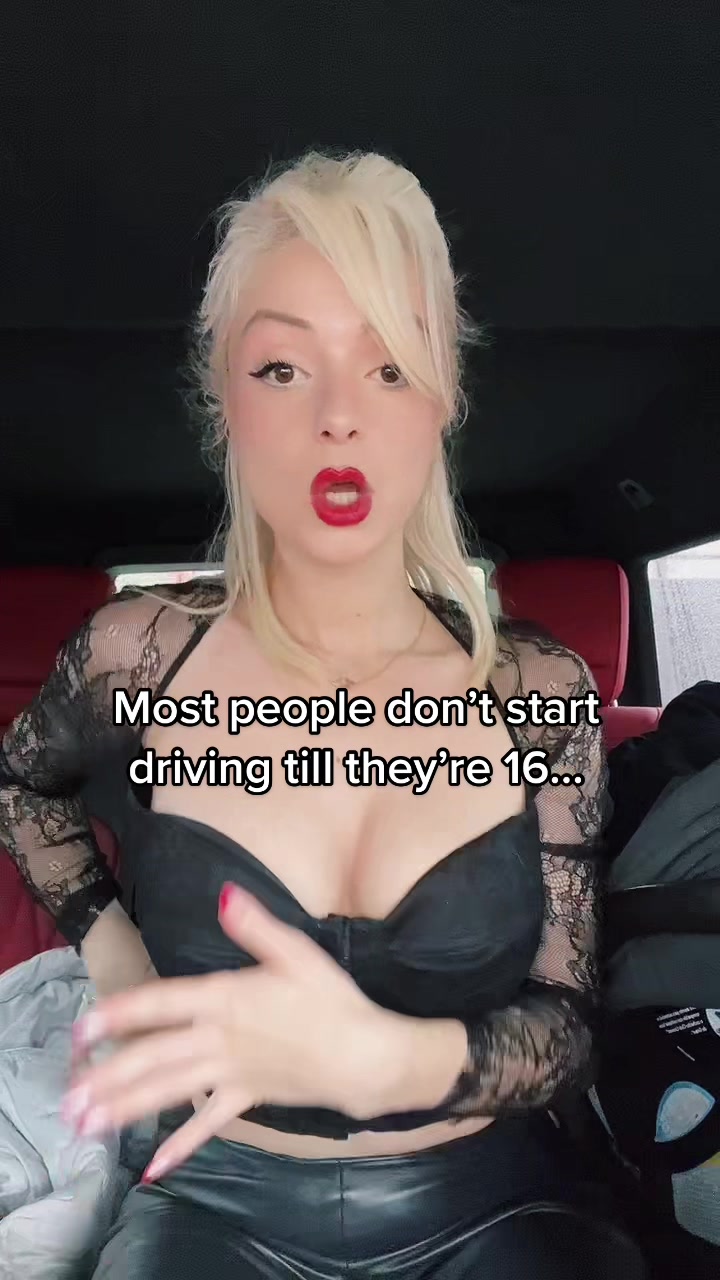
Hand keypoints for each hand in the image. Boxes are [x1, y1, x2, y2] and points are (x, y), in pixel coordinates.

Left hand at [62, 884, 395, 1177]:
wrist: (365, 1055)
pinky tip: (152, 1170)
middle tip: (69, 1099)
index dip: (121, 1015)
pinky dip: (181, 1146)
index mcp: (227, 1000)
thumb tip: (224, 894)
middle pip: (156, 1058)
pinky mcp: (247, 1098)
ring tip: (89, 1126)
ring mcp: (231, 1074)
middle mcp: (220, 1040)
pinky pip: (209, 1124)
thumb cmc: (332, 1000)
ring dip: (129, 1109)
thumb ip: (256, 925)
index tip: (82, 1029)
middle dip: (110, 1078)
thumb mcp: (297, 952)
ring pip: (171, 1091)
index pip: (163, 1005)